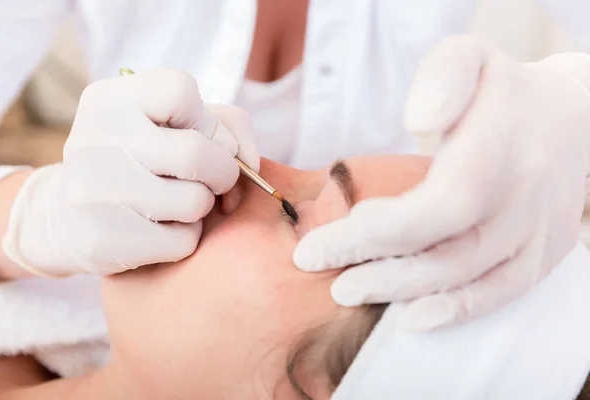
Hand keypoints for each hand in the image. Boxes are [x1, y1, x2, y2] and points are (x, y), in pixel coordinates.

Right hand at [3, 68, 258, 275]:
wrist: (71, 216)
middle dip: (222, 172)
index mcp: (111, 100)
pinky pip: (182, 242)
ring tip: (178, 202)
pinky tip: (161, 228)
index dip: (208, 121)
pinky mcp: (102, 240)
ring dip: (202, 206)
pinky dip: (185, 238)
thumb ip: (226, 125)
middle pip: (197, 153)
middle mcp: (94, 140)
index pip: (180, 90)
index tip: (203, 138)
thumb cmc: (140, 161)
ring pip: (195, 202)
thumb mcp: (172, 124)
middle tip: (213, 181)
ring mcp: (92, 192)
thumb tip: (247, 164)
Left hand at [294, 35, 589, 330]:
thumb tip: (416, 119)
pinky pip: (501, 293)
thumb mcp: (472, 57)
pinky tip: (409, 319)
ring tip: (347, 291)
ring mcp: (538, 232)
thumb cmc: (504, 91)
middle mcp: (525, 197)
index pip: (443, 203)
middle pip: (449, 249)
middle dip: (380, 267)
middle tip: (323, 272)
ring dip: (404, 292)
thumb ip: (443, 77)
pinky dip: (455, 310)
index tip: (330, 235)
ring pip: (469, 277)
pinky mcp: (542, 254)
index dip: (386, 229)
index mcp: (503, 148)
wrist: (573, 119)